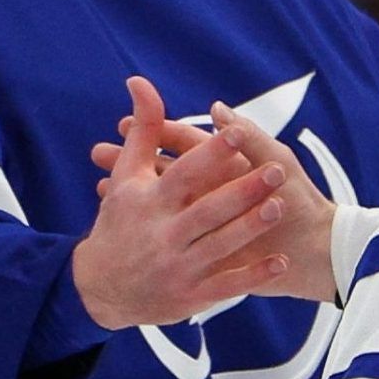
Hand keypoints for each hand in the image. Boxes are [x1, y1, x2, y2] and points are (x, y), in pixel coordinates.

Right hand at [73, 77, 292, 329]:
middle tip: (274, 171)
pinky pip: (227, 285)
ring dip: (251, 226)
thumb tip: (140, 82)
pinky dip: (255, 274)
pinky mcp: (190, 296)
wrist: (98, 290)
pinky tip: (280, 261)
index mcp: (150, 202)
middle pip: (208, 209)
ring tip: (279, 206)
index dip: (210, 152)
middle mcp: (164, 234)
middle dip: (242, 189)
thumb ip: (143, 131)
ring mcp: (179, 267)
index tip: (235, 133)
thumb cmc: (119, 225)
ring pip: (221, 245)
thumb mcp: (127, 179)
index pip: (183, 171)